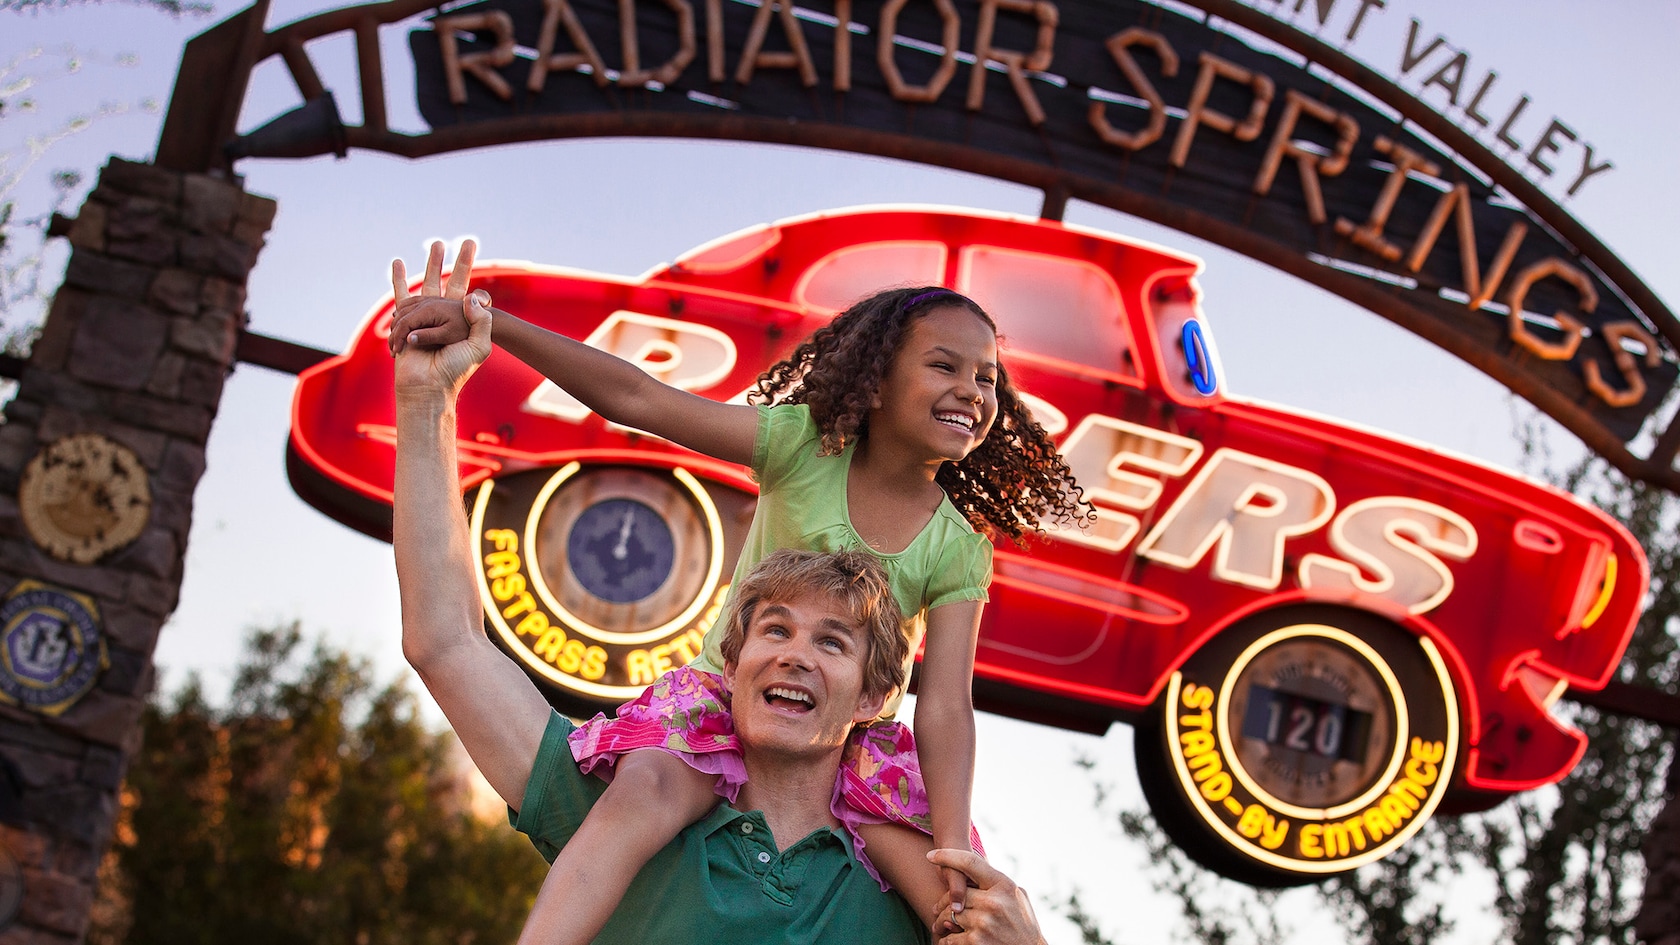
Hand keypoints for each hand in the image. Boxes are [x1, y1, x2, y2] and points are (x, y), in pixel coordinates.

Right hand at [391, 240, 491, 397]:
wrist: (428, 385)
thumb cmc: (454, 370)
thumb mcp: (479, 347)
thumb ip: (482, 322)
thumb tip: (471, 296)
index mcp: (460, 321)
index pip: (468, 291)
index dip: (473, 274)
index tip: (478, 254)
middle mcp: (441, 316)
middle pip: (447, 281)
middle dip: (455, 260)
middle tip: (465, 240)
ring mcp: (423, 318)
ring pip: (425, 285)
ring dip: (431, 264)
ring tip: (436, 243)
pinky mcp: (405, 322)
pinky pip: (400, 297)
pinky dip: (399, 279)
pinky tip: (398, 263)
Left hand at [927, 849, 1045, 944]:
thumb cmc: (1024, 927)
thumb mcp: (1018, 899)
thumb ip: (998, 885)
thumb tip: (975, 870)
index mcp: (1004, 886)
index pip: (970, 862)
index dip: (947, 856)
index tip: (931, 855)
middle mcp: (993, 902)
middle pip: (954, 894)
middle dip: (941, 903)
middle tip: (935, 909)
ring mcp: (984, 922)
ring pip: (948, 916)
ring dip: (941, 922)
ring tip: (939, 926)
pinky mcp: (976, 942)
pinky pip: (949, 938)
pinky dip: (946, 940)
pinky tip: (948, 939)